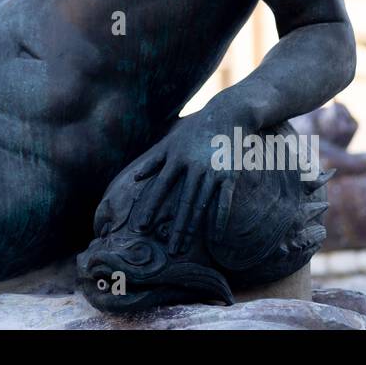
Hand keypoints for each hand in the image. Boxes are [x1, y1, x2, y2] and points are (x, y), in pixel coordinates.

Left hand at [127, 112, 239, 255]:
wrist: (229, 113)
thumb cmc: (196, 129)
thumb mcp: (172, 140)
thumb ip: (154, 160)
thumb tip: (136, 177)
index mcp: (176, 159)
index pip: (160, 187)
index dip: (150, 207)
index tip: (141, 226)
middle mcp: (193, 166)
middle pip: (182, 202)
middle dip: (174, 228)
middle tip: (169, 250)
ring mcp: (212, 171)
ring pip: (200, 205)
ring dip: (192, 228)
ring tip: (184, 247)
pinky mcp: (229, 175)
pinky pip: (223, 201)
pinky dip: (219, 220)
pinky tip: (215, 238)